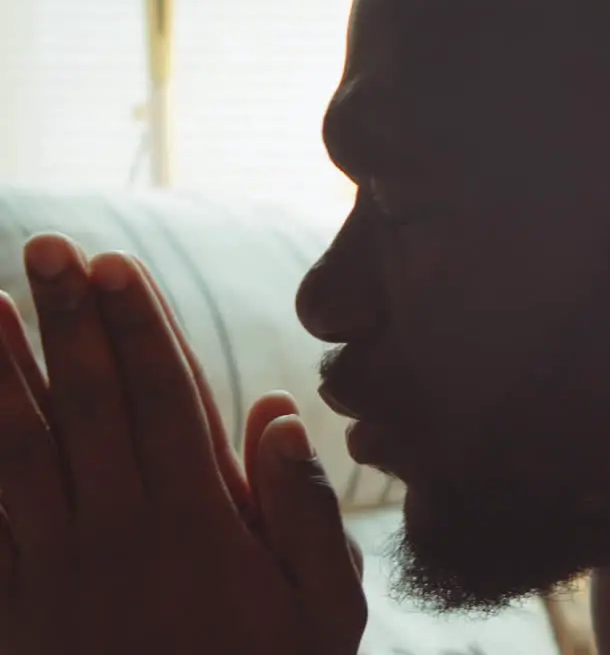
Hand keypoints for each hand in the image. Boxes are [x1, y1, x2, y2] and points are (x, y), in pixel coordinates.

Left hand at [0, 234, 366, 653]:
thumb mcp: (324, 614)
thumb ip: (305, 512)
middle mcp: (121, 531)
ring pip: (20, 451)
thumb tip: (278, 409)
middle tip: (46, 248)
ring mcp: (59, 569)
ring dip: (0, 375)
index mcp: (200, 524)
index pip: (164, 401)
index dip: (137, 330)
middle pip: (89, 407)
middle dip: (68, 322)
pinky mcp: (17, 607)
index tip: (116, 266)